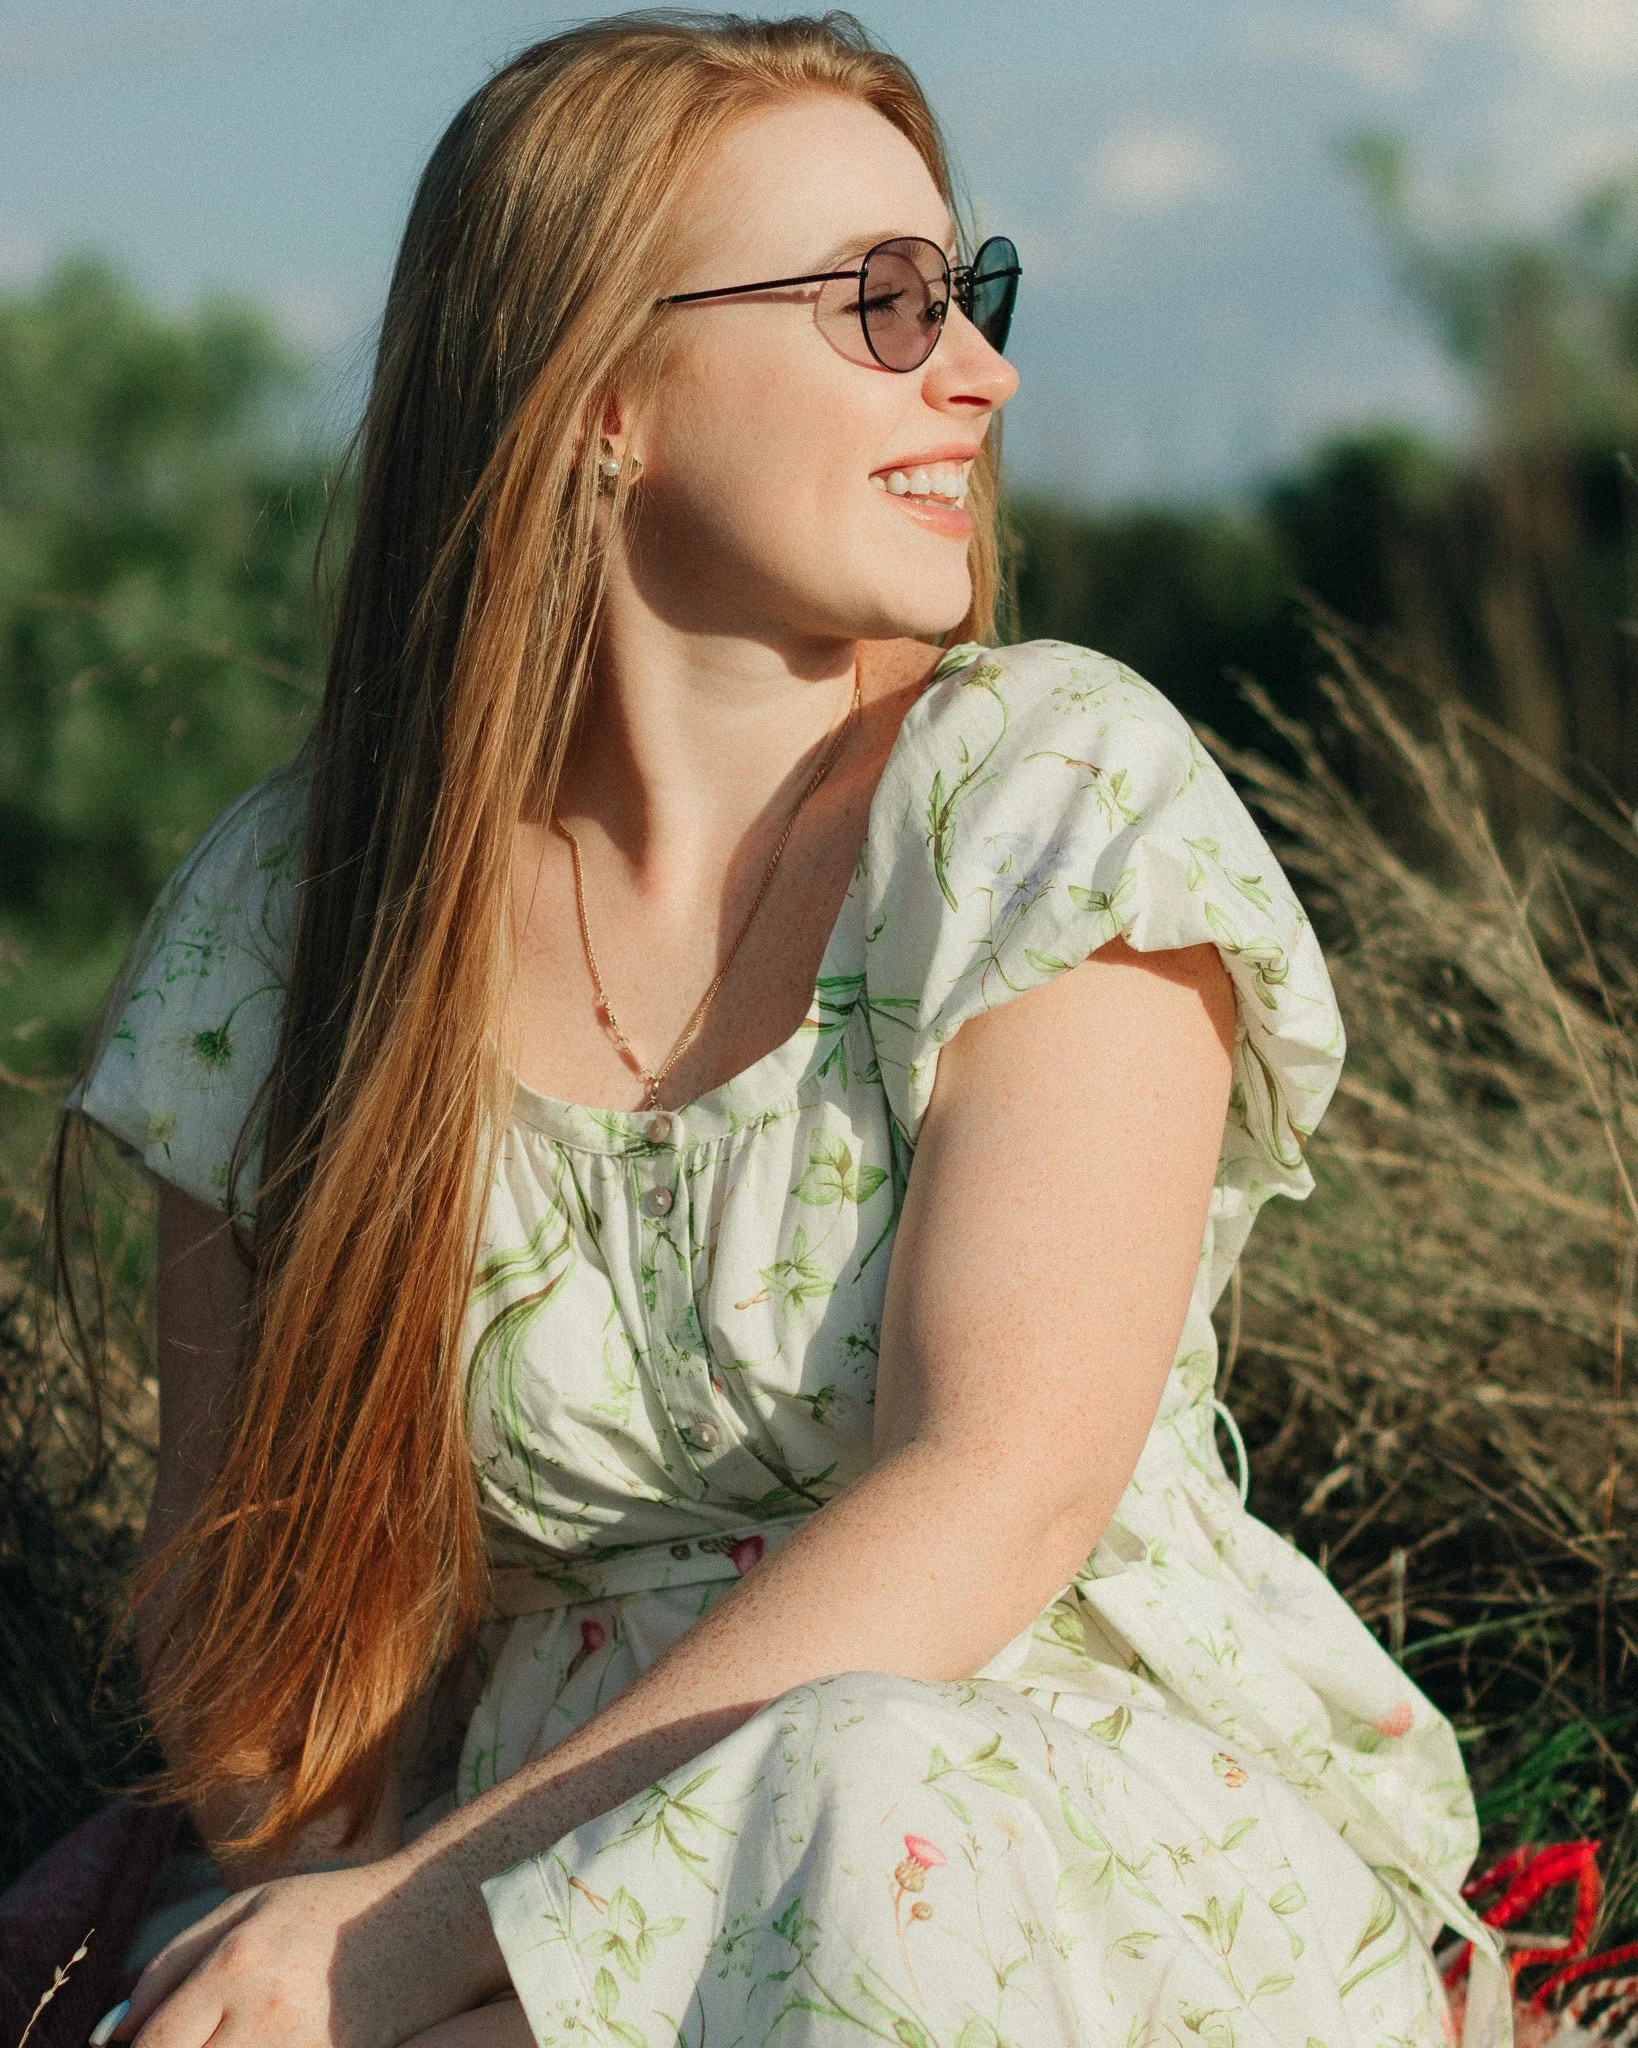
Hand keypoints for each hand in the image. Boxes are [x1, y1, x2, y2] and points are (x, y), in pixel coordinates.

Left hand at [112, 1862, 415, 2047]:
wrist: (430, 1923)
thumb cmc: (327, 1910)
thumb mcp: (246, 1908)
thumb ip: (171, 1964)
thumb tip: (111, 2036)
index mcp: (237, 1963)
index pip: (153, 2047)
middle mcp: (265, 2015)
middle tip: (189, 2042)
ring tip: (226, 2040)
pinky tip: (257, 2045)